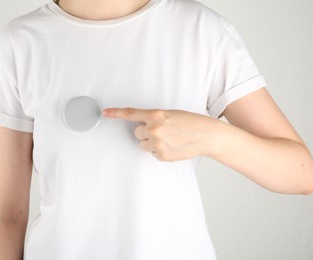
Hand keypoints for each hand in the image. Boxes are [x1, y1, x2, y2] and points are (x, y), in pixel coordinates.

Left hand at [102, 107, 223, 161]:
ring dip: (151, 142)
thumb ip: (155, 118)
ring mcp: (157, 143)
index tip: (105, 112)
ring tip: (168, 139)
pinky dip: (159, 151)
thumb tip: (143, 126)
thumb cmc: (191, 122)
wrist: (206, 135)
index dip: (115, 113)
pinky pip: (152, 153)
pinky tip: (172, 146)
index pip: (130, 113)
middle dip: (146, 132)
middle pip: (137, 132)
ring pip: (143, 144)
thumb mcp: (171, 114)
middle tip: (161, 131)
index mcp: (156, 115)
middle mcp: (154, 129)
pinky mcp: (162, 155)